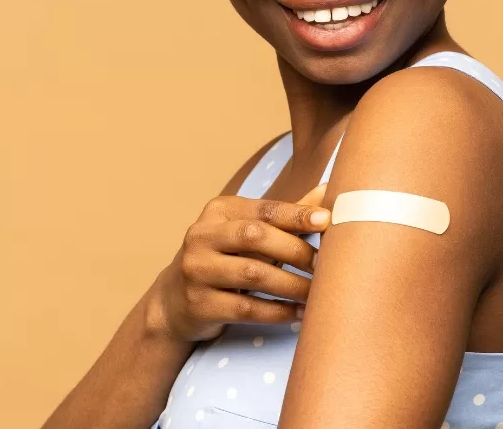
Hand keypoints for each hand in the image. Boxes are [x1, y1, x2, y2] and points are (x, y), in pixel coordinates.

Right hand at [147, 184, 329, 342]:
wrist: (174, 300)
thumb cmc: (225, 259)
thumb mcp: (247, 232)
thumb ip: (285, 216)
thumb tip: (328, 190)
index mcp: (218, 211)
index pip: (263, 209)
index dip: (296, 214)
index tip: (327, 221)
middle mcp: (202, 236)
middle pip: (255, 237)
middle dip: (296, 250)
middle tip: (325, 266)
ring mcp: (196, 270)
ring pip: (252, 274)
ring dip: (292, 285)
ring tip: (317, 293)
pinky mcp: (199, 304)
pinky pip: (246, 308)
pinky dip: (277, 311)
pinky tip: (299, 313)